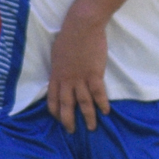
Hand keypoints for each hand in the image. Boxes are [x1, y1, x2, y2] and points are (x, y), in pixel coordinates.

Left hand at [46, 7, 111, 132]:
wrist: (82, 26)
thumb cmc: (69, 36)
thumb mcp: (57, 54)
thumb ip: (59, 68)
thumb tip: (61, 75)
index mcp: (56, 75)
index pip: (52, 99)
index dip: (55, 112)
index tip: (59, 119)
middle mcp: (66, 80)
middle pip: (66, 105)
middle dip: (68, 121)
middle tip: (72, 131)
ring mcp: (80, 78)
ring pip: (83, 103)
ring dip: (88, 117)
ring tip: (92, 127)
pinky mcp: (94, 74)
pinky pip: (98, 93)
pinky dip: (102, 104)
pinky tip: (106, 112)